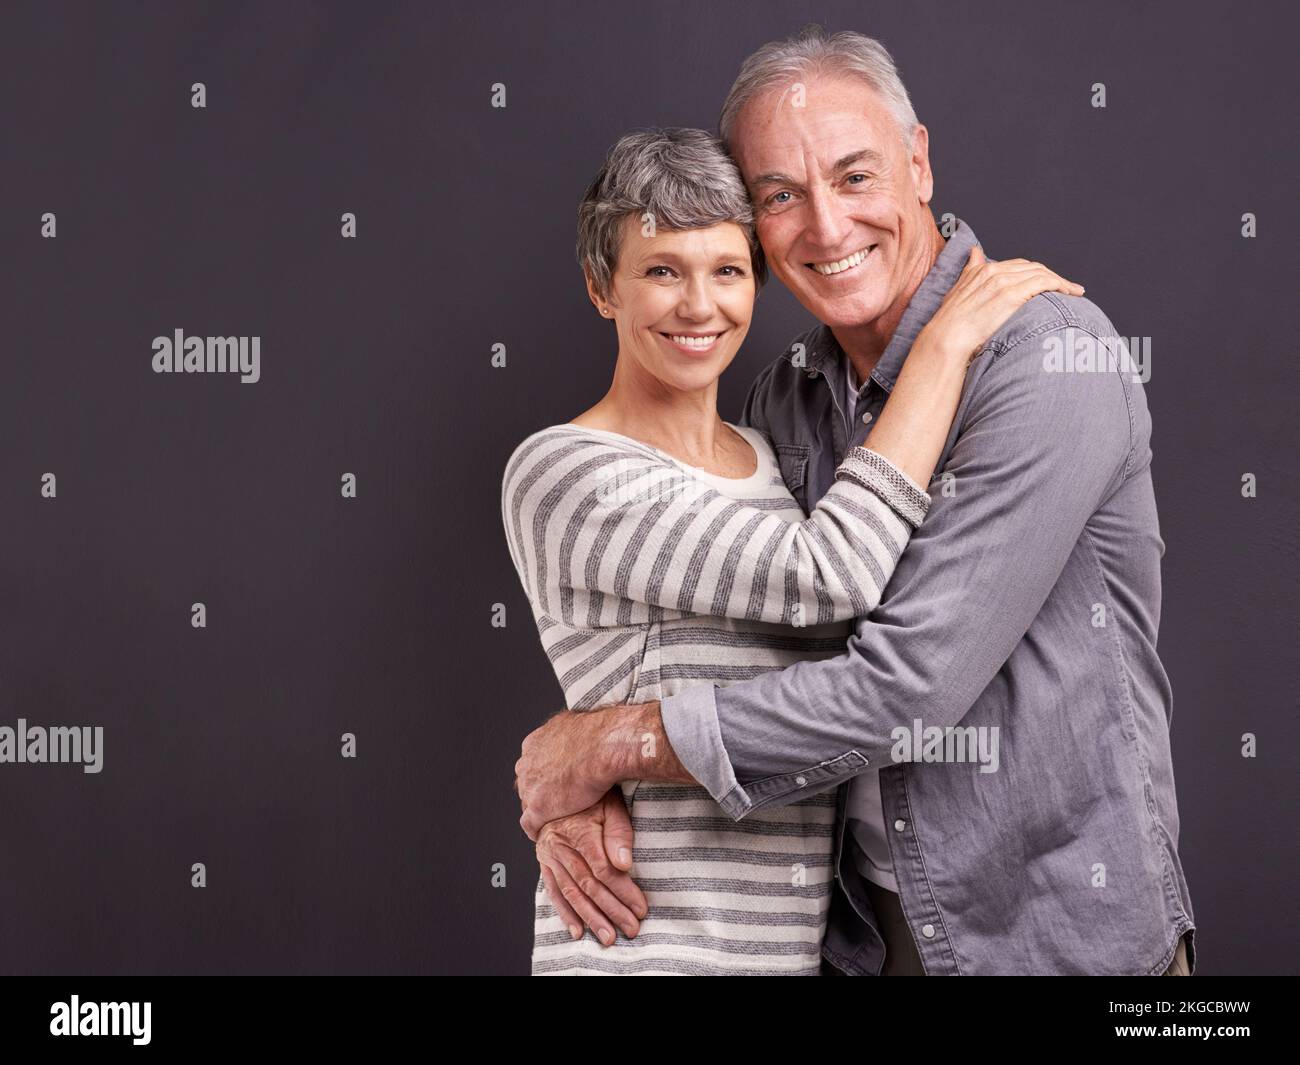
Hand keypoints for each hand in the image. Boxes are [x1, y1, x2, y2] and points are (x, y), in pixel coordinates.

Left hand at [515, 708, 619, 840]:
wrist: (601, 748)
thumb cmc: (600, 736)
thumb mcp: (581, 727)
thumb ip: (575, 734)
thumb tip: (587, 733)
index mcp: (535, 742)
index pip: (534, 763)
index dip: (547, 774)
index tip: (558, 780)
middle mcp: (527, 762)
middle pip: (529, 782)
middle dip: (541, 790)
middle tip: (559, 798)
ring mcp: (530, 785)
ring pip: (529, 802)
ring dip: (541, 809)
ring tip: (555, 816)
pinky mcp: (537, 807)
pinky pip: (530, 824)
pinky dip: (537, 829)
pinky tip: (544, 834)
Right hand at [536, 788, 647, 945]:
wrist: (559, 784)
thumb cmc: (593, 795)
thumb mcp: (611, 804)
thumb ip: (619, 833)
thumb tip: (625, 864)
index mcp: (579, 831)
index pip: (603, 870)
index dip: (623, 891)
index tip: (641, 908)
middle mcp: (560, 846)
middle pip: (589, 885)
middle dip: (612, 910)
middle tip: (630, 929)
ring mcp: (549, 856)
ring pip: (572, 892)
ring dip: (591, 918)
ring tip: (608, 937)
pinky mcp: (544, 862)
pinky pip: (553, 891)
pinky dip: (565, 913)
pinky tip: (577, 931)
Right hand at [916, 246, 1083, 364]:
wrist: (946, 338)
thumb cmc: (950, 324)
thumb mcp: (958, 291)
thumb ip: (970, 270)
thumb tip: (975, 251)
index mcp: (982, 270)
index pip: (1017, 266)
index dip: (1035, 273)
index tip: (1047, 283)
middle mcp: (994, 271)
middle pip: (1032, 267)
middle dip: (1051, 276)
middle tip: (1067, 288)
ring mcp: (1003, 281)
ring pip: (1041, 273)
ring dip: (1061, 281)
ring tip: (1074, 292)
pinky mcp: (1011, 294)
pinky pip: (1044, 282)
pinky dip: (1060, 284)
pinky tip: (1070, 293)